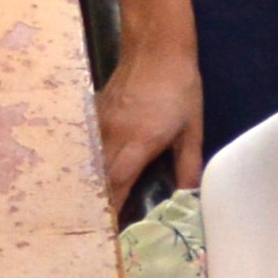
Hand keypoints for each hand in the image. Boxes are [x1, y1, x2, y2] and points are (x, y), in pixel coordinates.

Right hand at [97, 45, 203, 216]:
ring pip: (87, 163)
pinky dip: (86, 164)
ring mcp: (98, 124)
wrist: (156, 46)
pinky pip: (85, 146)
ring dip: (87, 185)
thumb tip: (187, 197)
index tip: (107, 230)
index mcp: (137, 143)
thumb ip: (187, 165)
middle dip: (94, 203)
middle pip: (96, 178)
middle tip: (91, 228)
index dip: (110, 209)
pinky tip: (85, 176)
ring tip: (85, 209)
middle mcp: (112, 136)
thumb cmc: (179, 88)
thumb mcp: (191, 129)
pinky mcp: (92, 113)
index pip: (116, 185)